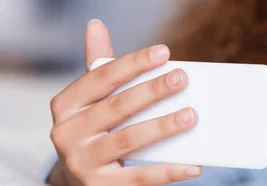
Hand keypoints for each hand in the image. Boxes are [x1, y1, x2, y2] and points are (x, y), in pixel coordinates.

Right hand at [47, 19, 201, 185]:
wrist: (79, 179)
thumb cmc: (94, 129)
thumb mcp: (91, 100)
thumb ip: (98, 66)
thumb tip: (96, 25)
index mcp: (66, 105)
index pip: (100, 77)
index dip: (132, 63)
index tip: (164, 52)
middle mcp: (67, 133)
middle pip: (117, 107)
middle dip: (152, 91)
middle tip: (182, 79)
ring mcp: (83, 163)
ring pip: (129, 140)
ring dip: (163, 127)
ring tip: (191, 116)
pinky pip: (140, 177)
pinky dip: (169, 171)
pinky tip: (194, 165)